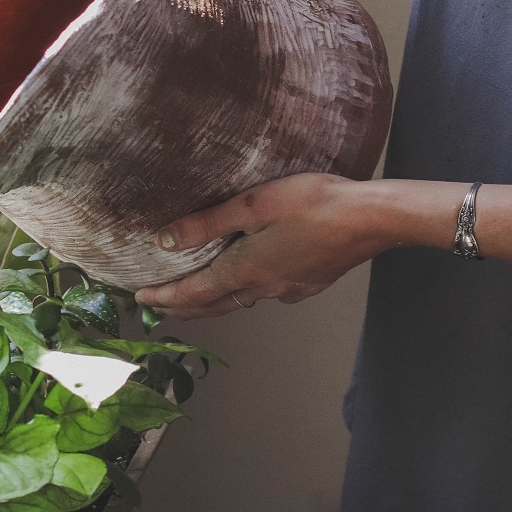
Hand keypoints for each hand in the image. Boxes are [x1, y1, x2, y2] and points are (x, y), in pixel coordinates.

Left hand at [135, 173, 389, 318]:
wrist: (371, 219)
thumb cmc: (314, 204)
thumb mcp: (252, 204)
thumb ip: (207, 224)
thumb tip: (164, 241)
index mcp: (246, 269)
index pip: (193, 292)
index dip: (164, 297)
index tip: (141, 298)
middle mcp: (264, 288)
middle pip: (213, 306)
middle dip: (183, 308)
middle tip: (159, 307)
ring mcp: (288, 290)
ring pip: (240, 300)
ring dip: (213, 301)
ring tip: (195, 296)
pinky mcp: (308, 284)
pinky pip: (267, 293)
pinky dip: (246, 291)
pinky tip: (251, 278)